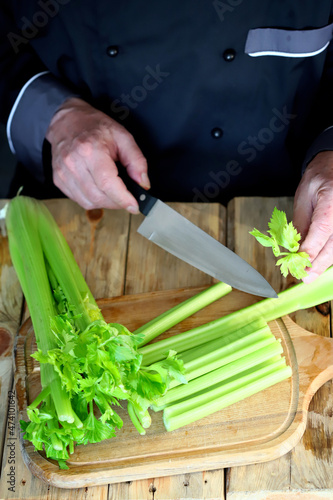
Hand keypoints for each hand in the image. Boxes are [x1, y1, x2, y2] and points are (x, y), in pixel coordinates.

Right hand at [45, 97, 149, 211]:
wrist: (67, 121)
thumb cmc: (95, 127)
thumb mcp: (123, 137)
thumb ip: (136, 160)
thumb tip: (143, 183)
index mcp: (91, 150)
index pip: (107, 183)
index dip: (122, 198)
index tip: (134, 206)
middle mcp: (73, 163)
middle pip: (98, 196)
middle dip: (117, 202)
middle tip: (127, 198)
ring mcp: (63, 173)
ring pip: (88, 202)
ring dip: (105, 203)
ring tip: (113, 192)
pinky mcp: (58, 180)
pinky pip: (78, 200)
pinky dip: (92, 200)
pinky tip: (99, 189)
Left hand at [293, 151, 332, 282]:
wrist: (332, 169)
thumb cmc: (318, 180)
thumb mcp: (303, 198)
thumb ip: (300, 223)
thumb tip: (294, 248)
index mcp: (330, 203)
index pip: (321, 231)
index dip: (311, 251)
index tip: (299, 264)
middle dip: (317, 265)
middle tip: (304, 278)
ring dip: (323, 264)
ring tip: (308, 275)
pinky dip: (328, 256)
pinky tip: (318, 263)